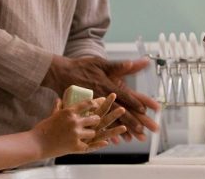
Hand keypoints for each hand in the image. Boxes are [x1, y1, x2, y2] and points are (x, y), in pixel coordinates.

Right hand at [32, 99, 100, 157]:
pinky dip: (87, 146)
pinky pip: (88, 146)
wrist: (36, 143)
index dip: (95, 104)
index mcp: (69, 112)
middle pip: (95, 119)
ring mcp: (76, 134)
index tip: (97, 105)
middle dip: (95, 121)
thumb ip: (58, 107)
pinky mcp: (76, 146)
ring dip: (90, 134)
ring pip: (93, 133)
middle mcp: (74, 122)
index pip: (88, 104)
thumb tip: (59, 99)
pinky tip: (88, 145)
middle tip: (94, 123)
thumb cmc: (42, 129)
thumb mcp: (51, 115)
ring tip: (87, 135)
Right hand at [42, 56, 159, 141]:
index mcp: (106, 85)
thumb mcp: (100, 63)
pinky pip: (96, 124)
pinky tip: (111, 140)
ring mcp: (92, 106)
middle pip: (119, 112)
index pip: (123, 96)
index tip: (144, 110)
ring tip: (131, 139)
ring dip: (120, 130)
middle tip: (141, 130)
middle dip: (131, 121)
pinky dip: (104, 132)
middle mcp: (100, 97)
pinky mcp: (84, 112)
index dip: (134, 103)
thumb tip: (133, 62)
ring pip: (109, 121)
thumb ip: (118, 65)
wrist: (60, 73)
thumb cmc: (81, 67)